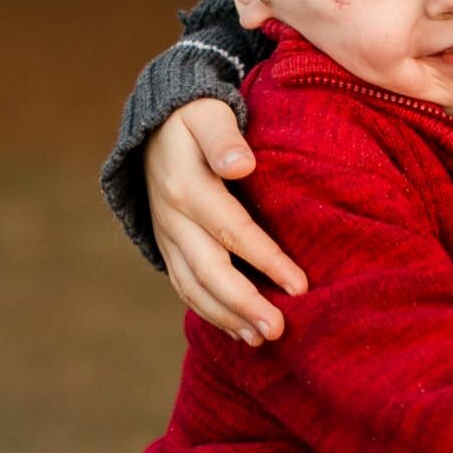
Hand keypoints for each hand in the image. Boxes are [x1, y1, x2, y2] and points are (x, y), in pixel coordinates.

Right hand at [146, 100, 307, 343]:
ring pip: (194, 287)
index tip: (299, 285)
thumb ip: (224, 137)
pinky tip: (239, 331)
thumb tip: (241, 163)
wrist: (153, 126)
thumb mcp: (207, 113)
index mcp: (187, 187)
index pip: (232, 230)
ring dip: (228, 317)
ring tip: (263, 339)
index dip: (266, 259)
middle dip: (244, 304)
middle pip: (209, 270)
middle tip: (279, 329)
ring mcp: (166, 237)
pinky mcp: (166, 248)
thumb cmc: (196, 117)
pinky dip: (210, 312)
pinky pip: (185, 287)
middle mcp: (172, 219)